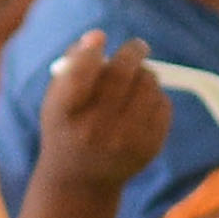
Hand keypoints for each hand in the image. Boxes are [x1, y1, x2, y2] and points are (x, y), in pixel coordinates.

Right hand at [26, 29, 168, 199]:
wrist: (81, 180)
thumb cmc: (67, 126)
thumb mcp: (56, 99)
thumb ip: (72, 64)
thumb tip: (97, 37)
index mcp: (63, 115)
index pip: (80, 72)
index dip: (91, 51)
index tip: (100, 39)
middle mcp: (93, 130)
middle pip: (122, 74)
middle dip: (133, 51)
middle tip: (138, 46)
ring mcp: (123, 141)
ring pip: (148, 84)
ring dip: (145, 74)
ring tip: (136, 80)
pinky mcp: (148, 148)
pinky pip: (163, 104)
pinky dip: (155, 96)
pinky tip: (141, 104)